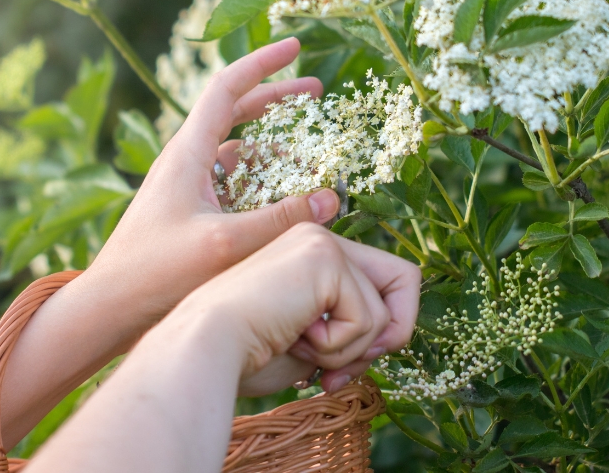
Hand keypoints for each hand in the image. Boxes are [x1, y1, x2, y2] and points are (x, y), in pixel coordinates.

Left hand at [85, 37, 340, 332]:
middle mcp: (186, 161)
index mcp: (187, 153)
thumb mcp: (226, 244)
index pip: (227, 87)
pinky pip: (234, 186)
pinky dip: (263, 185)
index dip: (263, 63)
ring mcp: (187, 187)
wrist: (108, 309)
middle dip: (278, 99)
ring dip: (276, 152)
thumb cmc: (155, 274)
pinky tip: (288, 204)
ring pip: (239, 153)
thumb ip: (282, 220)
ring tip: (315, 166)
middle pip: (237, 111)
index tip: (296, 46)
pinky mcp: (190, 213)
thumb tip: (333, 198)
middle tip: (318, 92)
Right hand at [174, 223, 421, 394]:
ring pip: (383, 313)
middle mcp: (319, 237)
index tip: (336, 372)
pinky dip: (338, 347)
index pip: (384, 284)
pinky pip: (368, 319)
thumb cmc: (242, 355)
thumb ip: (352, 331)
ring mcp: (322, 242)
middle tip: (336, 372)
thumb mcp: (312, 344)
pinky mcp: (324, 256)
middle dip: (382, 340)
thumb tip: (395, 334)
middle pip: (405, 282)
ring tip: (300, 346)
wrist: (204, 350)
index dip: (378, 333)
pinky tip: (296, 337)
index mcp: (311, 256)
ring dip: (347, 352)